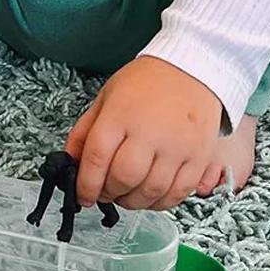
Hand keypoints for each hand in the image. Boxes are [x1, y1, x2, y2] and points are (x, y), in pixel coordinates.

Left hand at [64, 55, 223, 210]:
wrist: (191, 68)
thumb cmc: (146, 82)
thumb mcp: (106, 97)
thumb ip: (84, 131)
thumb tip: (70, 161)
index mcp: (121, 113)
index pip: (97, 158)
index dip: (86, 184)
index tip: (83, 195)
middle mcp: (150, 131)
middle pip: (123, 178)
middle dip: (109, 193)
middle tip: (106, 192)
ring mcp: (177, 145)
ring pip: (150, 191)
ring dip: (133, 202)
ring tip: (127, 194)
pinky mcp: (199, 156)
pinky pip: (178, 193)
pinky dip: (160, 202)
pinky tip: (151, 194)